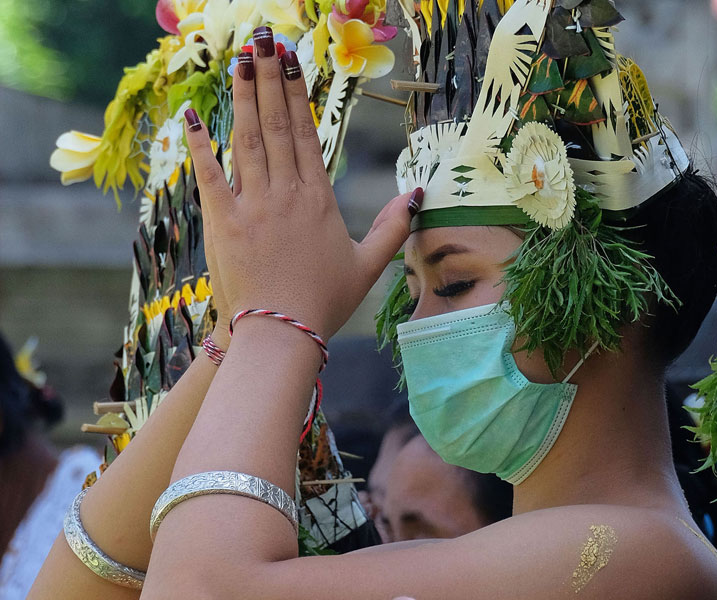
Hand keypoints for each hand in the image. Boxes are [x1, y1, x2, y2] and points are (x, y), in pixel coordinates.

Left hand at [184, 27, 417, 339]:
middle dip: (268, 79)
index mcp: (319, 200)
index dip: (297, 93)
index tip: (291, 62)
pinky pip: (209, 174)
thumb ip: (392, 228)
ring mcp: (253, 205)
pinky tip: (191, 115)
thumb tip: (417, 196)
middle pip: (275, 125)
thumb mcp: (367, 265)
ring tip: (238, 62)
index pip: (305, 134)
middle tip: (262, 42)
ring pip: (246, 140)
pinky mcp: (223, 221)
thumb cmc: (325, 302)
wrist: (282, 332)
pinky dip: (199, 144)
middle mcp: (286, 193)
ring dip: (240, 98)